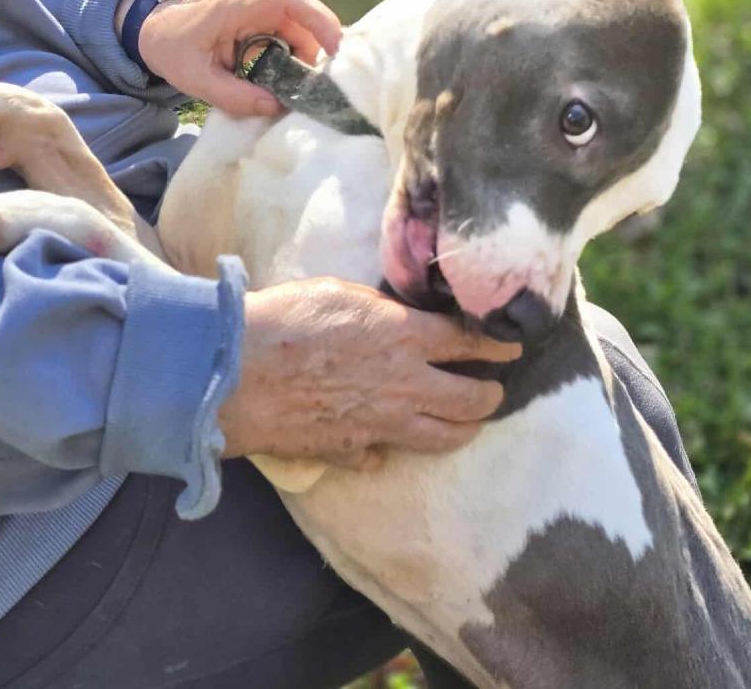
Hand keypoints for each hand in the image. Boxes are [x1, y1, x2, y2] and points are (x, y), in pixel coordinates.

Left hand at [134, 0, 341, 115]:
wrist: (159, 27)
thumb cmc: (174, 49)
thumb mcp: (196, 80)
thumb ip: (234, 96)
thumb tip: (275, 106)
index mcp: (241, 3)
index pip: (294, 1)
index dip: (322, 23)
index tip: (336, 52)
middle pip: (308, 17)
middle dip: (315, 52)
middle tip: (309, 87)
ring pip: (305, 27)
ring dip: (302, 56)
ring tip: (284, 84)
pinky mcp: (271, 4)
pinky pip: (297, 27)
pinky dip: (296, 51)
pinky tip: (280, 71)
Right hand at [219, 278, 520, 470]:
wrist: (237, 372)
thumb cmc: (286, 319)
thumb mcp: (341, 294)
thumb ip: (380, 312)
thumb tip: (398, 320)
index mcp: (405, 338)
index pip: (470, 342)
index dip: (497, 345)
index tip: (513, 348)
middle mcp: (406, 385)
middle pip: (471, 400)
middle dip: (490, 396)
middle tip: (494, 392)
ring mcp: (381, 424)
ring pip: (442, 438)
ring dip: (461, 430)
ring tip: (466, 425)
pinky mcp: (350, 451)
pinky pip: (381, 457)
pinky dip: (387, 451)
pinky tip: (385, 446)